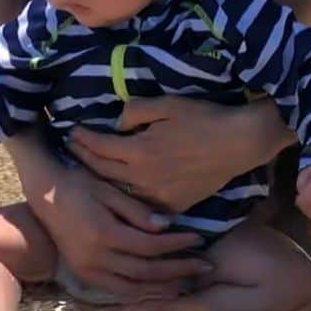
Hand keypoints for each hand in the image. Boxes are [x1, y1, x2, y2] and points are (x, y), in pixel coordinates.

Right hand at [14, 142, 208, 299]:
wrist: (45, 194)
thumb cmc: (79, 183)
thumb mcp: (108, 189)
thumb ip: (136, 211)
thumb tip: (166, 227)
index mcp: (103, 233)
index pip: (150, 246)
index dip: (176, 244)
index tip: (198, 238)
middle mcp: (95, 257)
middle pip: (145, 271)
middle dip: (178, 270)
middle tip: (204, 266)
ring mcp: (88, 269)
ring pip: (132, 287)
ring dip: (162, 287)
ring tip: (188, 283)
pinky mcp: (84, 274)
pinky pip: (117, 290)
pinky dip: (140, 293)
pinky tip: (158, 290)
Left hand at [67, 96, 292, 213]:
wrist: (239, 142)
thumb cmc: (203, 118)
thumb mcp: (166, 105)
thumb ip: (135, 112)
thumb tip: (117, 124)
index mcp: (140, 152)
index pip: (100, 148)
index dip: (83, 139)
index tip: (71, 131)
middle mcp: (144, 179)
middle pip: (104, 171)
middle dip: (84, 158)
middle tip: (72, 148)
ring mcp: (158, 196)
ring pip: (119, 192)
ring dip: (100, 179)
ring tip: (87, 168)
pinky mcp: (174, 206)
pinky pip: (141, 204)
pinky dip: (125, 195)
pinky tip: (118, 188)